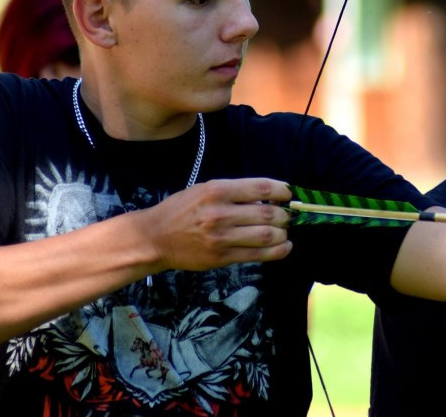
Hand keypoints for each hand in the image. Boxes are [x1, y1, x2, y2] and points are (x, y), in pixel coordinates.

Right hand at [148, 178, 292, 271]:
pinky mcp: (222, 257)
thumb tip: (267, 199)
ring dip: (283, 233)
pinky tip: (284, 246)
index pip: (261, 188)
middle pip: (268, 214)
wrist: (155, 238)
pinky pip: (258, 255)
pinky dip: (277, 251)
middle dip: (285, 215)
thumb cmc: (181, 210)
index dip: (282, 191)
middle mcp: (220, 213)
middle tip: (287, 215)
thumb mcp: (204, 190)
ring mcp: (221, 237)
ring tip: (284, 231)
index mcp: (217, 191)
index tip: (289, 194)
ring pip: (267, 235)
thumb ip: (234, 192)